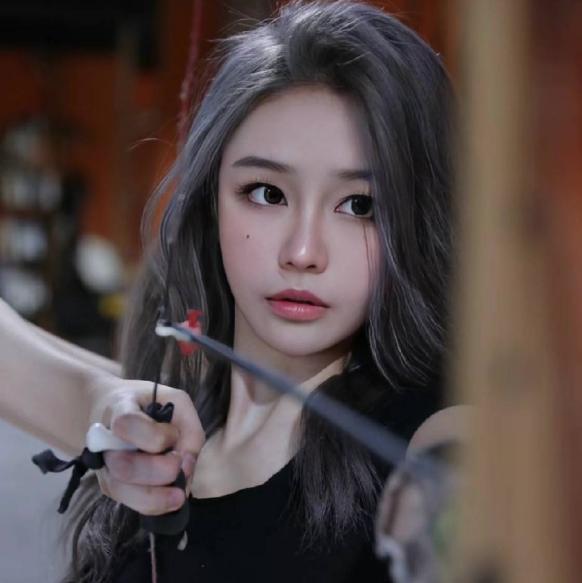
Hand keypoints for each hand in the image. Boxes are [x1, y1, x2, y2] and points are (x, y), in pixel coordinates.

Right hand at [89, 378, 204, 515]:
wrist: (115, 408)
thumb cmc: (150, 403)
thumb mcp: (177, 402)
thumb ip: (188, 429)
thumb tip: (187, 466)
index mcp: (119, 409)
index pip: (126, 424)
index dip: (154, 436)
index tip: (172, 435)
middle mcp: (104, 440)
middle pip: (123, 466)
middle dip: (158, 471)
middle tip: (178, 466)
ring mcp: (104, 465)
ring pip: (121, 490)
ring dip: (155, 497)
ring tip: (178, 495)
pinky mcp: (109, 484)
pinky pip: (127, 502)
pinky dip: (153, 505)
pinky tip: (170, 500)